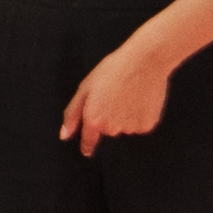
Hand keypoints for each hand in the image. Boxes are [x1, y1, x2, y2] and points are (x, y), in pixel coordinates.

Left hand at [61, 33, 182, 150]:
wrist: (144, 62)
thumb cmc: (113, 70)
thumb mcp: (85, 88)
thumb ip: (73, 114)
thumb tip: (65, 136)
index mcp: (94, 120)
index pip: (88, 141)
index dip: (87, 145)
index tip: (87, 150)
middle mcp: (112, 128)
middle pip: (107, 130)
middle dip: (109, 117)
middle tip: (115, 95)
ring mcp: (131, 128)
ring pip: (124, 127)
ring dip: (125, 115)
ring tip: (129, 93)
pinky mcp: (147, 125)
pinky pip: (139, 124)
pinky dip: (139, 115)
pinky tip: (141, 98)